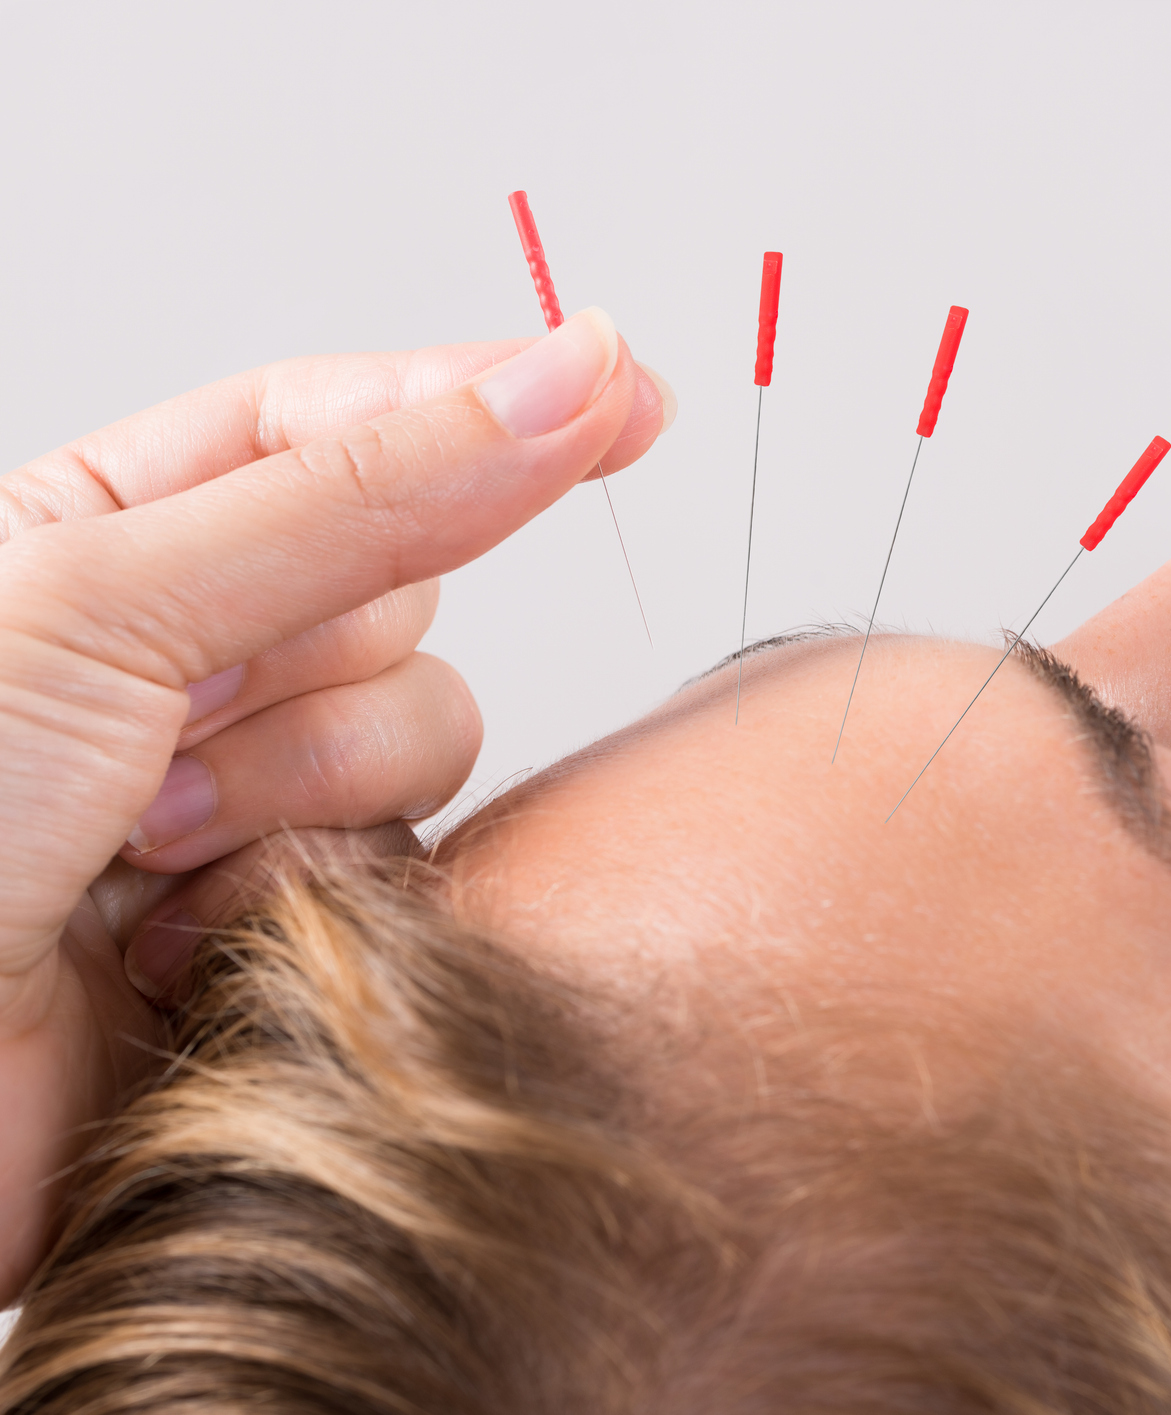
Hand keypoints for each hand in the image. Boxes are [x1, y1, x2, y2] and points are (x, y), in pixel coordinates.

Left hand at [0, 310, 669, 1302]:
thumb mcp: (109, 606)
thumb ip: (361, 498)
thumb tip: (560, 383)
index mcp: (102, 533)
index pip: (336, 423)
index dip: (479, 401)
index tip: (625, 390)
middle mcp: (182, 655)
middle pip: (401, 590)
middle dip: (314, 660)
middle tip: (175, 717)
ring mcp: (241, 792)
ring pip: (422, 732)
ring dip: (300, 794)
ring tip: (146, 851)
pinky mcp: (287, 925)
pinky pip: (403, 866)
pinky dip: (304, 902)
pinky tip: (176, 944)